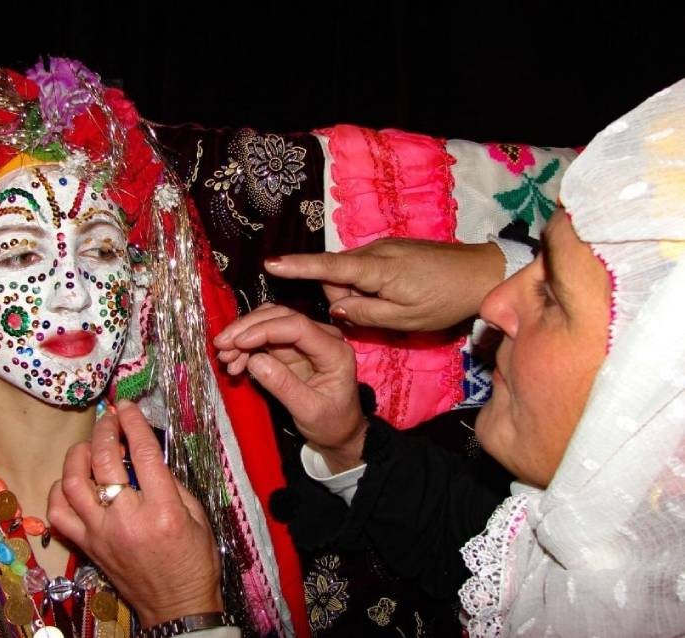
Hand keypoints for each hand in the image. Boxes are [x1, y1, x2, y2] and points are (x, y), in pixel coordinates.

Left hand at [48, 401, 221, 627]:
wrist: (177, 606)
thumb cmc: (194, 561)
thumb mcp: (197, 516)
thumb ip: (172, 484)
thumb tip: (147, 456)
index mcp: (162, 509)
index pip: (143, 453)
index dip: (133, 423)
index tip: (128, 406)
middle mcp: (127, 519)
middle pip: (103, 461)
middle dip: (105, 430)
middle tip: (110, 419)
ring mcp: (101, 533)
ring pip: (72, 483)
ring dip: (77, 455)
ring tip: (88, 445)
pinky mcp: (88, 546)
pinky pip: (58, 513)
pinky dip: (59, 490)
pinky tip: (72, 480)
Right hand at [214, 304, 366, 471]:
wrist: (339, 432)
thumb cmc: (331, 423)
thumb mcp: (309, 411)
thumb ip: (284, 386)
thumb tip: (255, 361)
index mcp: (334, 351)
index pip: (298, 326)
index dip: (265, 329)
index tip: (238, 342)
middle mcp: (322, 337)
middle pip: (281, 316)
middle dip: (247, 328)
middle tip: (221, 346)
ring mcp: (305, 340)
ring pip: (269, 322)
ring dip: (243, 335)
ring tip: (225, 358)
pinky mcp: (291, 347)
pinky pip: (264, 338)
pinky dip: (246, 346)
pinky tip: (234, 362)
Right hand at [265, 239, 503, 330]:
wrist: (482, 273)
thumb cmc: (445, 300)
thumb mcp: (405, 319)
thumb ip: (365, 314)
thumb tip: (335, 308)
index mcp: (377, 269)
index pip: (327, 267)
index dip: (298, 266)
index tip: (271, 263)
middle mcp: (374, 251)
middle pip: (336, 275)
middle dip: (344, 298)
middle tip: (376, 315)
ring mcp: (383, 247)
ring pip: (351, 273)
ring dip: (359, 293)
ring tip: (392, 306)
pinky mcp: (391, 249)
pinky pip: (365, 268)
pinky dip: (370, 285)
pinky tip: (395, 296)